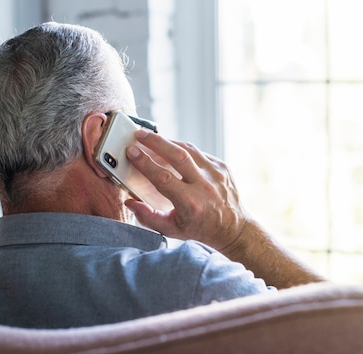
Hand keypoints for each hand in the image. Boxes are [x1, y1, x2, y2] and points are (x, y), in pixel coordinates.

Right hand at [125, 129, 247, 249]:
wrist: (233, 228)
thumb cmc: (200, 229)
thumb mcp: (171, 230)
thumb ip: (148, 217)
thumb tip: (129, 202)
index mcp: (191, 203)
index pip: (163, 178)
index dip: (145, 163)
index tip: (132, 151)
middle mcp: (205, 186)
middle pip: (178, 156)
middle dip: (156, 142)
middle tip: (139, 134)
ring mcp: (216, 174)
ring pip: (189, 150)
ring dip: (168, 141)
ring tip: (151, 137)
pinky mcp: (222, 167)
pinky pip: (199, 153)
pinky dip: (183, 149)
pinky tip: (171, 147)